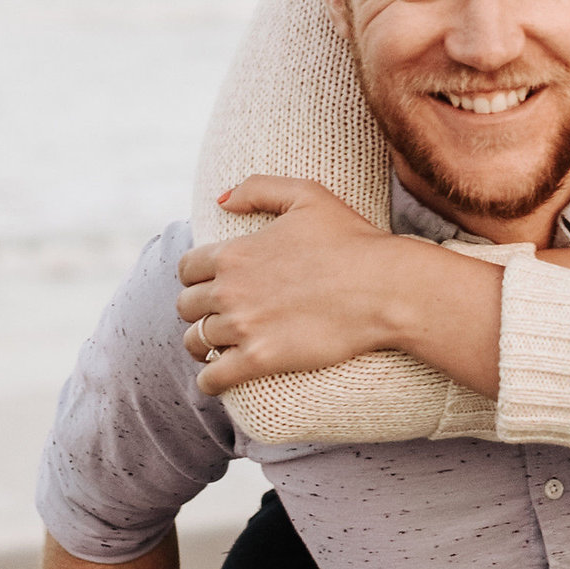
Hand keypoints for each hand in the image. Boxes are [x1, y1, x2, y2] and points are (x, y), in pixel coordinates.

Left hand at [179, 179, 427, 388]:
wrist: (384, 288)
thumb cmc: (351, 239)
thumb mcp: (306, 194)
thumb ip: (257, 188)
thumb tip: (221, 201)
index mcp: (235, 252)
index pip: (187, 268)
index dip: (195, 277)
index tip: (209, 285)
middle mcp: (230, 290)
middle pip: (186, 306)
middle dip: (197, 310)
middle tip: (217, 316)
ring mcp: (243, 327)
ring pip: (195, 341)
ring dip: (202, 344)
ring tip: (217, 348)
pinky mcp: (260, 359)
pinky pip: (212, 377)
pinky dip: (209, 380)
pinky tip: (217, 378)